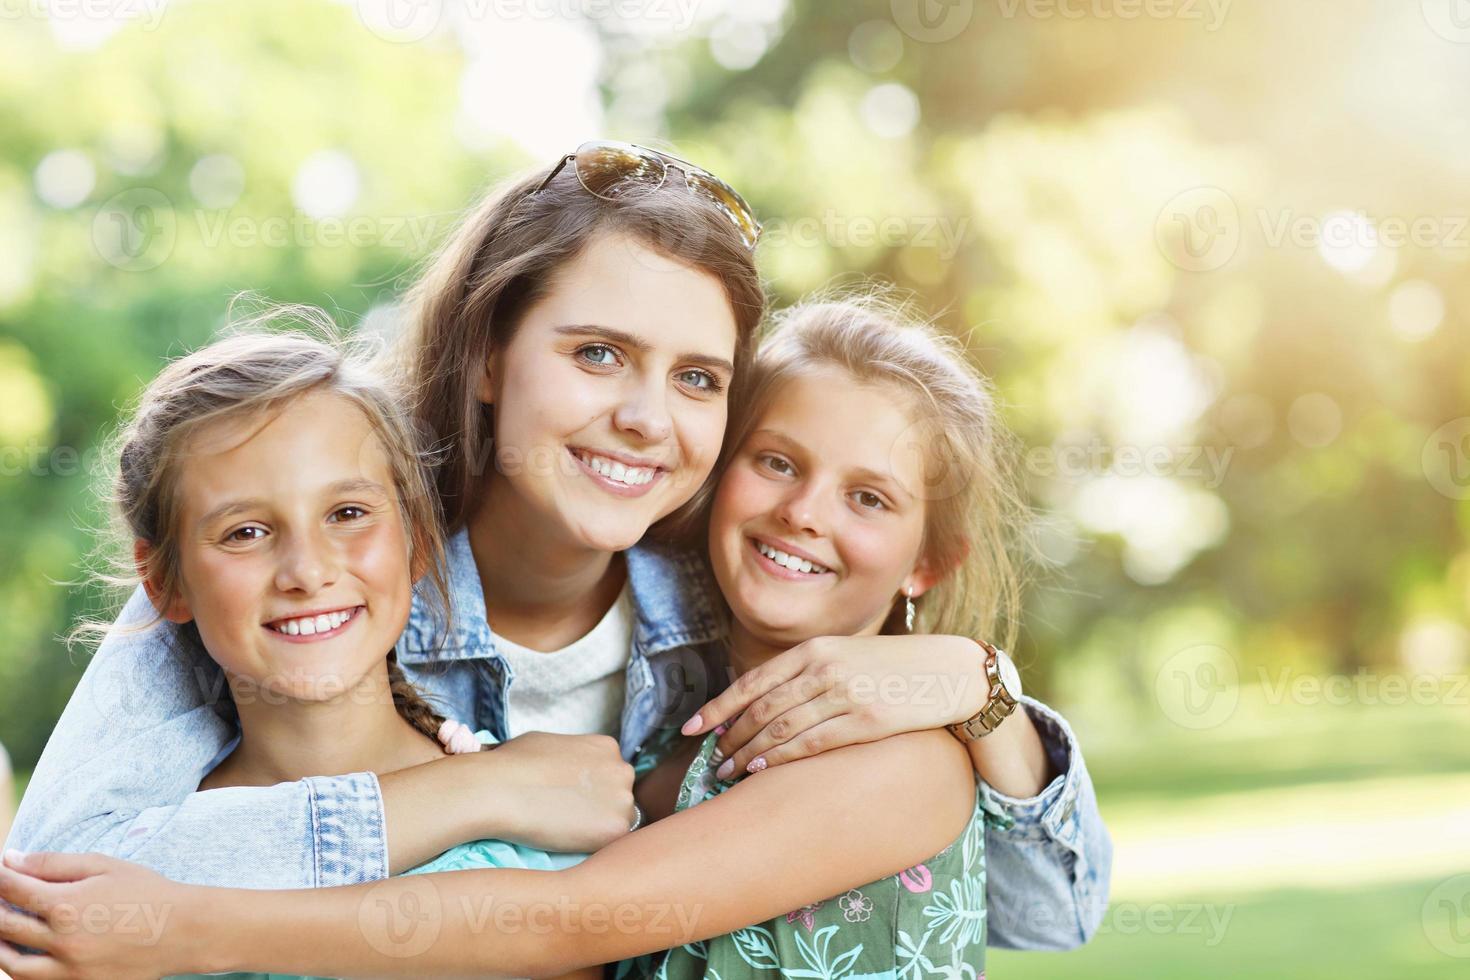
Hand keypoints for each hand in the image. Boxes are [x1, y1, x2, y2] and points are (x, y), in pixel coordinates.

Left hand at [0, 849, 196, 979]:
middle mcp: (62, 940)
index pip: (13, 890)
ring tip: (2, 934)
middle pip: (5, 927)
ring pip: (13, 965)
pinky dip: (22, 972)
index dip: (0, 878)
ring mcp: (70, 969)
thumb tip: (12, 860)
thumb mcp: (104, 866)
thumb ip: (54, 863)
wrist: (184, 931)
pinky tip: (25, 957)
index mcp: (67, 904)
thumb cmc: (147, 891)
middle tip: (0, 900)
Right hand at [486, 732, 636, 851]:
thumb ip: (572, 756)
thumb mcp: (551, 744)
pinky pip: (612, 842)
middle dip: (601, 807)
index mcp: (607, 747)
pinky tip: (569, 841)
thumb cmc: (513, 763)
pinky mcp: (616, 827)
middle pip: (621, 796)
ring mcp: (623, 799)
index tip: (575, 800)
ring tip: (566, 830)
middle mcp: (622, 770)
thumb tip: (565, 767)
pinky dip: (594, 845)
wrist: (501, 789)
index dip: (594, 790)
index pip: (612, 774)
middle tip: (571, 817)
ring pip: (619, 820)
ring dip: (599, 827)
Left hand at [682, 634, 990, 778]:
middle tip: (710, 760)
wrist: (951, 672)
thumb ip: (810, 671)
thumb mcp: (848, 655)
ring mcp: (842, 695)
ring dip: (747, 753)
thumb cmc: (896, 666)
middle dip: (729, 737)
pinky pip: (809, 743)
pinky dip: (779, 757)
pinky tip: (760, 770)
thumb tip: (767, 699)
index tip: (692, 727)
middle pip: (760, 708)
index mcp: (815, 650)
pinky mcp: (863, 721)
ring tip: (727, 772)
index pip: (753, 681)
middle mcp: (823, 669)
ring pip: (779, 728)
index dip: (718, 706)